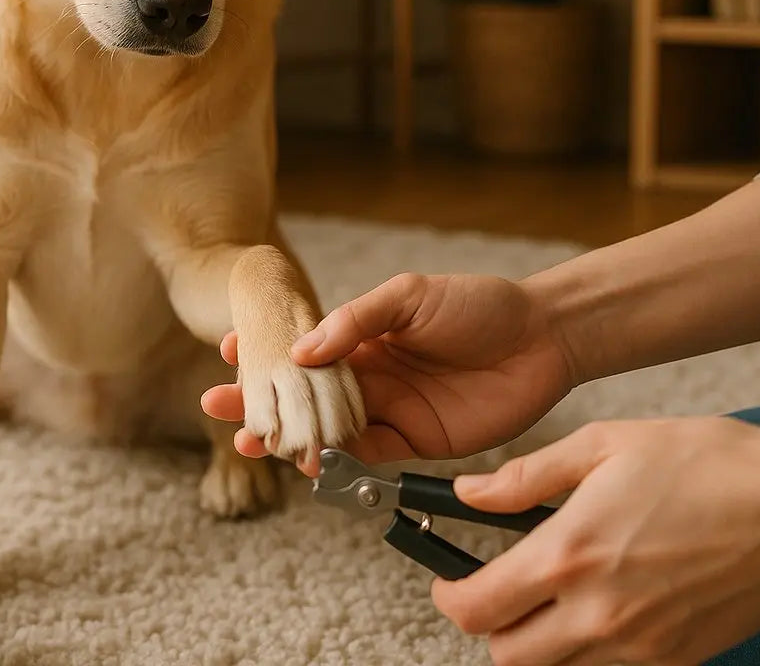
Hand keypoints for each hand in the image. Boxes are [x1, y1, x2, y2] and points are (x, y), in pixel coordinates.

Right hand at [201, 272, 575, 467]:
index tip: (223, 351)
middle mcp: (369, 374)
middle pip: (302, 392)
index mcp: (362, 334)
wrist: (545, 338)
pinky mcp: (416, 440)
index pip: (301, 346)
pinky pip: (367, 454)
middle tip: (214, 406)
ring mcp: (390, 409)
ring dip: (288, 435)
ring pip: (326, 427)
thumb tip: (303, 347)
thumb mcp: (411, 295)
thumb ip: (358, 319)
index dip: (262, 350)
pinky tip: (305, 462)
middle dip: (258, 398)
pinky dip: (336, 460)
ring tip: (248, 441)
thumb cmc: (479, 304)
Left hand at [434, 416, 759, 665]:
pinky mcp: (678, 658)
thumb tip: (469, 493)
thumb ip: (527, 477)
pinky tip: (603, 606)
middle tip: (498, 591)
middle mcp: (600, 612)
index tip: (448, 579)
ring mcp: (641, 645)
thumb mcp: (606, 445)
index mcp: (571, 555)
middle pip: (507, 656)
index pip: (476, 608)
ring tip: (552, 596)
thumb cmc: (711, 465)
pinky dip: (590, 651)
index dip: (448, 595)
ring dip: (539, 642)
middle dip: (491, 627)